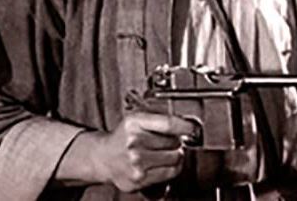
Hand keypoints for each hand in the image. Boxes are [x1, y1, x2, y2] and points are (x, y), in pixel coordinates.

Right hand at [81, 112, 195, 191]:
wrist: (104, 157)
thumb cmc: (124, 137)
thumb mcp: (138, 118)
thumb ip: (161, 118)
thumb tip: (187, 123)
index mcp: (135, 123)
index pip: (169, 124)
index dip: (186, 126)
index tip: (193, 128)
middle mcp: (134, 142)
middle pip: (174, 142)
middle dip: (176, 141)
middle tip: (168, 141)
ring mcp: (136, 162)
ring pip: (175, 158)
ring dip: (176, 154)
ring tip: (166, 151)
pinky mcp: (140, 179)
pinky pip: (170, 172)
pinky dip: (173, 167)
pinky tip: (164, 162)